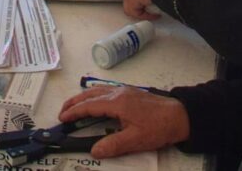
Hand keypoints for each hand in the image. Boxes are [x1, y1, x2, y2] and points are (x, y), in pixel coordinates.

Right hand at [58, 87, 190, 158]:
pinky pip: (106, 90)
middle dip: (74, 103)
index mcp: (117, 102)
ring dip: (83, 98)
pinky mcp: (130, 93)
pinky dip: (94, 96)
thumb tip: (94, 151)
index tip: (62, 118)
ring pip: (98, 91)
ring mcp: (124, 91)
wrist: (179, 116)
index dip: (74, 112)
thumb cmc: (158, 127)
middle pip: (90, 95)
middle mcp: (118, 93)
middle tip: (62, 112)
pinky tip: (95, 102)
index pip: (89, 106)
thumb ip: (113, 145)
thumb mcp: (135, 140)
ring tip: (74, 107)